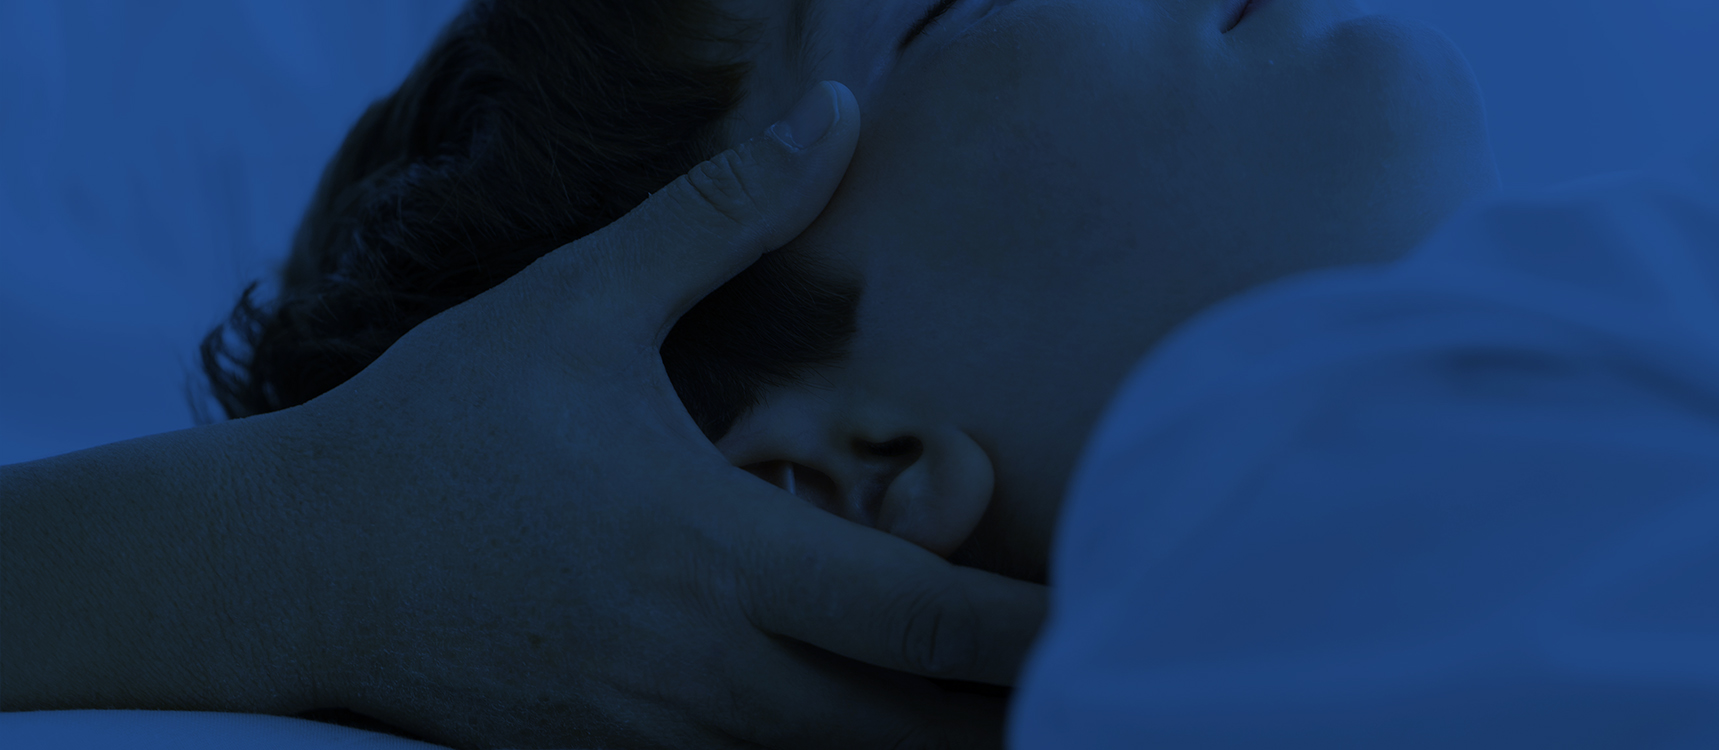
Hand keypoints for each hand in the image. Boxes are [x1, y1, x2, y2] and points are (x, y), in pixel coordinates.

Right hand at [265, 81, 1046, 748]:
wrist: (288, 566)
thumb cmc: (441, 431)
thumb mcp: (577, 303)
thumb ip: (720, 219)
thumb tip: (831, 116)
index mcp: (715, 554)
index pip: (918, 617)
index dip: (1030, 629)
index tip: (1116, 611)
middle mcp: (703, 670)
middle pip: (906, 733)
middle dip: (1012, 721)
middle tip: (1104, 687)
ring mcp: (658, 738)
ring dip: (929, 747)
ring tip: (1016, 718)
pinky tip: (873, 727)